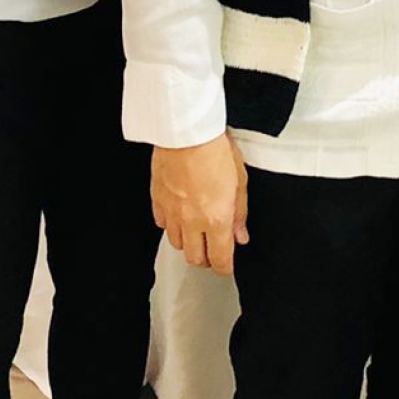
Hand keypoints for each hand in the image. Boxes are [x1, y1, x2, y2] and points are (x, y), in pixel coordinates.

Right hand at [152, 132, 249, 274]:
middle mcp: (192, 221)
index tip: (228, 264)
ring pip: (177, 244)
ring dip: (189, 243)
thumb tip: (240, 235)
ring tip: (198, 231)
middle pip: (195, 259)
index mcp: (216, 218)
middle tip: (213, 249)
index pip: (220, 259)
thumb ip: (240, 212)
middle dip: (206, 259)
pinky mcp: (157, 201)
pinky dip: (172, 226)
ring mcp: (172, 213)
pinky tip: (180, 215)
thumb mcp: (240, 179)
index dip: (225, 267)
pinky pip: (162, 225)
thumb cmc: (215, 148)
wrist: (186, 132)